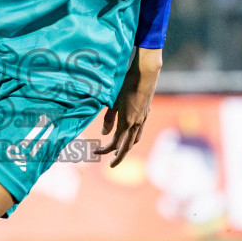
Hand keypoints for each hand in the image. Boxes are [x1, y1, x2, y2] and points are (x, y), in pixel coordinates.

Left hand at [97, 47, 162, 165]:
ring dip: (127, 147)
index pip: (114, 143)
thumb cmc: (125, 85)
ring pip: (135, 139)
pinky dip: (133, 137)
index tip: (96, 152)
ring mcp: (143, 119)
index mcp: (126, 122)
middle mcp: (136, 124)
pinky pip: (140, 131)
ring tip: (119, 151)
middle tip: (111, 165)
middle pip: (127, 147)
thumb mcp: (112, 102)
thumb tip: (104, 134)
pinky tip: (129, 135)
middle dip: (118, 157)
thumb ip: (108, 119)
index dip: (104, 150)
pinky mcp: (146, 113)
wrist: (145, 75)